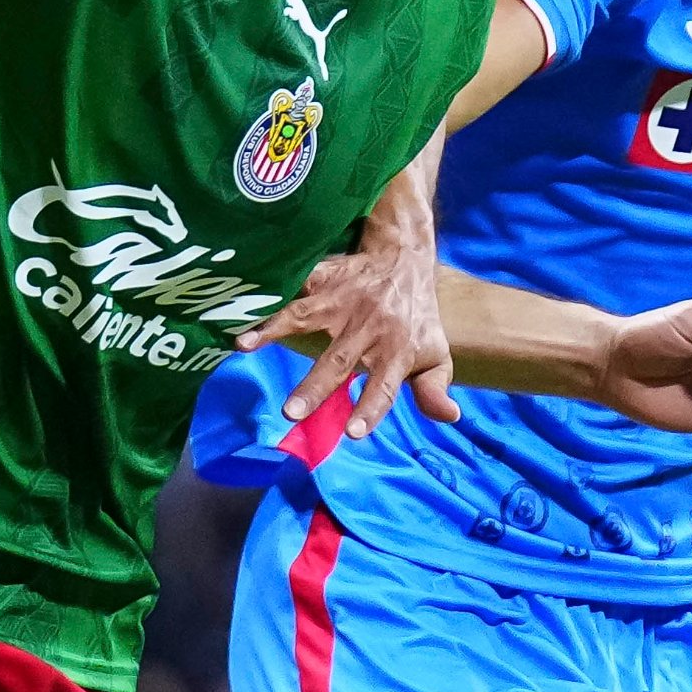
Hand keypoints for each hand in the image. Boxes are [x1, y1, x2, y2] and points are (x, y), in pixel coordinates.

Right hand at [238, 246, 456, 439]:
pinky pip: (293, 291)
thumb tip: (449, 417)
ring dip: (276, 330)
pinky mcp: (324, 281)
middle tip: (291, 412)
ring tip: (245, 345)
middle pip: (340, 359)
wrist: (405, 258)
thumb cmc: (417, 318)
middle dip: (315, 386)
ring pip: (307, 317)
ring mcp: (342, 302)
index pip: (385, 385)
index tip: (353, 433)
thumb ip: (434, 388)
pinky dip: (267, 300)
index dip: (370, 408)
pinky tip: (242, 313)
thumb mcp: (435, 353)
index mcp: (397, 350)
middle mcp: (369, 327)